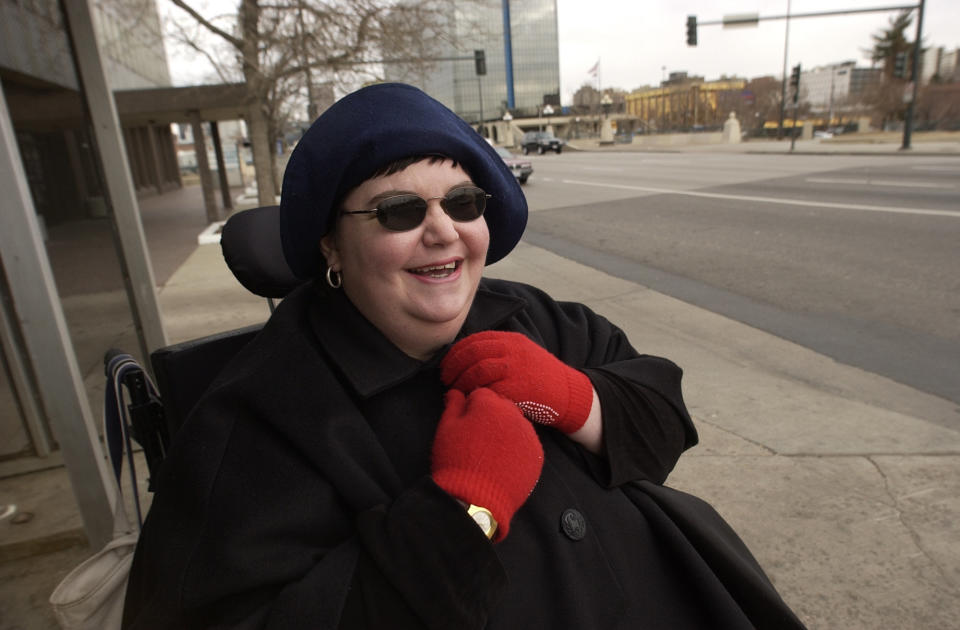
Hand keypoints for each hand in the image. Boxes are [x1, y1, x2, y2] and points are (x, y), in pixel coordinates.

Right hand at [431, 388, 542, 540]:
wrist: (475, 500)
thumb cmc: (456, 461)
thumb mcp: (446, 429)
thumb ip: (453, 405)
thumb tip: (457, 392)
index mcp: (490, 404)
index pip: (481, 395)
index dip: (471, 408)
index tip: (465, 424)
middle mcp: (514, 415)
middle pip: (502, 407)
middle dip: (491, 417)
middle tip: (478, 439)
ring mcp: (528, 436)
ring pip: (516, 425)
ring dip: (505, 432)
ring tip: (491, 453)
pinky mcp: (537, 456)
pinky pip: (527, 444)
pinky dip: (517, 449)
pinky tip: (504, 462)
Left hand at [441, 331, 593, 433]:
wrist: (570, 395)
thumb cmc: (543, 379)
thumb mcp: (524, 354)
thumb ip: (500, 351)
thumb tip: (466, 357)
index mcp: (513, 340)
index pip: (475, 340)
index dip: (455, 352)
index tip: (445, 364)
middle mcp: (513, 350)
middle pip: (472, 353)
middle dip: (453, 366)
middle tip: (444, 379)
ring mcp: (516, 369)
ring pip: (477, 370)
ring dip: (461, 382)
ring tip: (454, 391)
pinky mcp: (518, 389)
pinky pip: (488, 389)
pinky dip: (475, 395)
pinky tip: (470, 401)